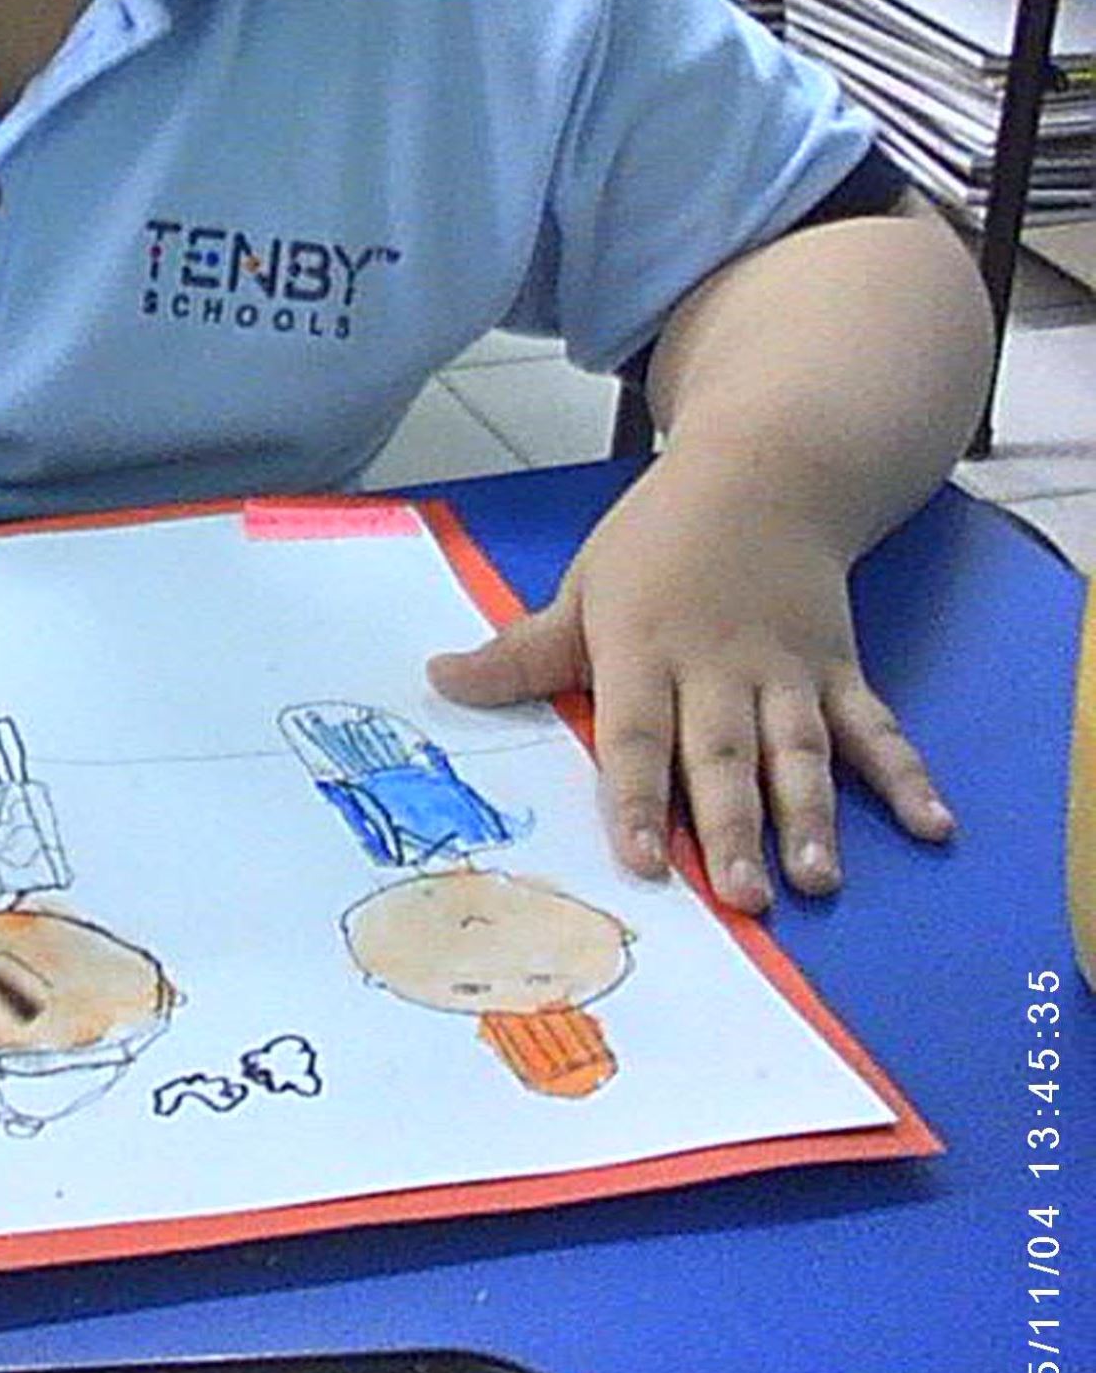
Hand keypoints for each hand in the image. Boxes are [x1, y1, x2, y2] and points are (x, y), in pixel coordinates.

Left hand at [426, 458, 954, 910]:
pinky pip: (874, 727)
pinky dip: (906, 775)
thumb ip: (522, 652)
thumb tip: (438, 680)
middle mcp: (718, 668)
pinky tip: (934, 825)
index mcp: (643, 651)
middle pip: (723, 756)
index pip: (635, 736)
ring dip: (813, 816)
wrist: (763, 473)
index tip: (644, 864)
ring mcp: (786, 671)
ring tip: (819, 879)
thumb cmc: (656, 542)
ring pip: (799, 751)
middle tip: (745, 899)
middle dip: (733, 828)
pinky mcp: (838, 668)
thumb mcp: (582, 588)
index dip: (636, 800)